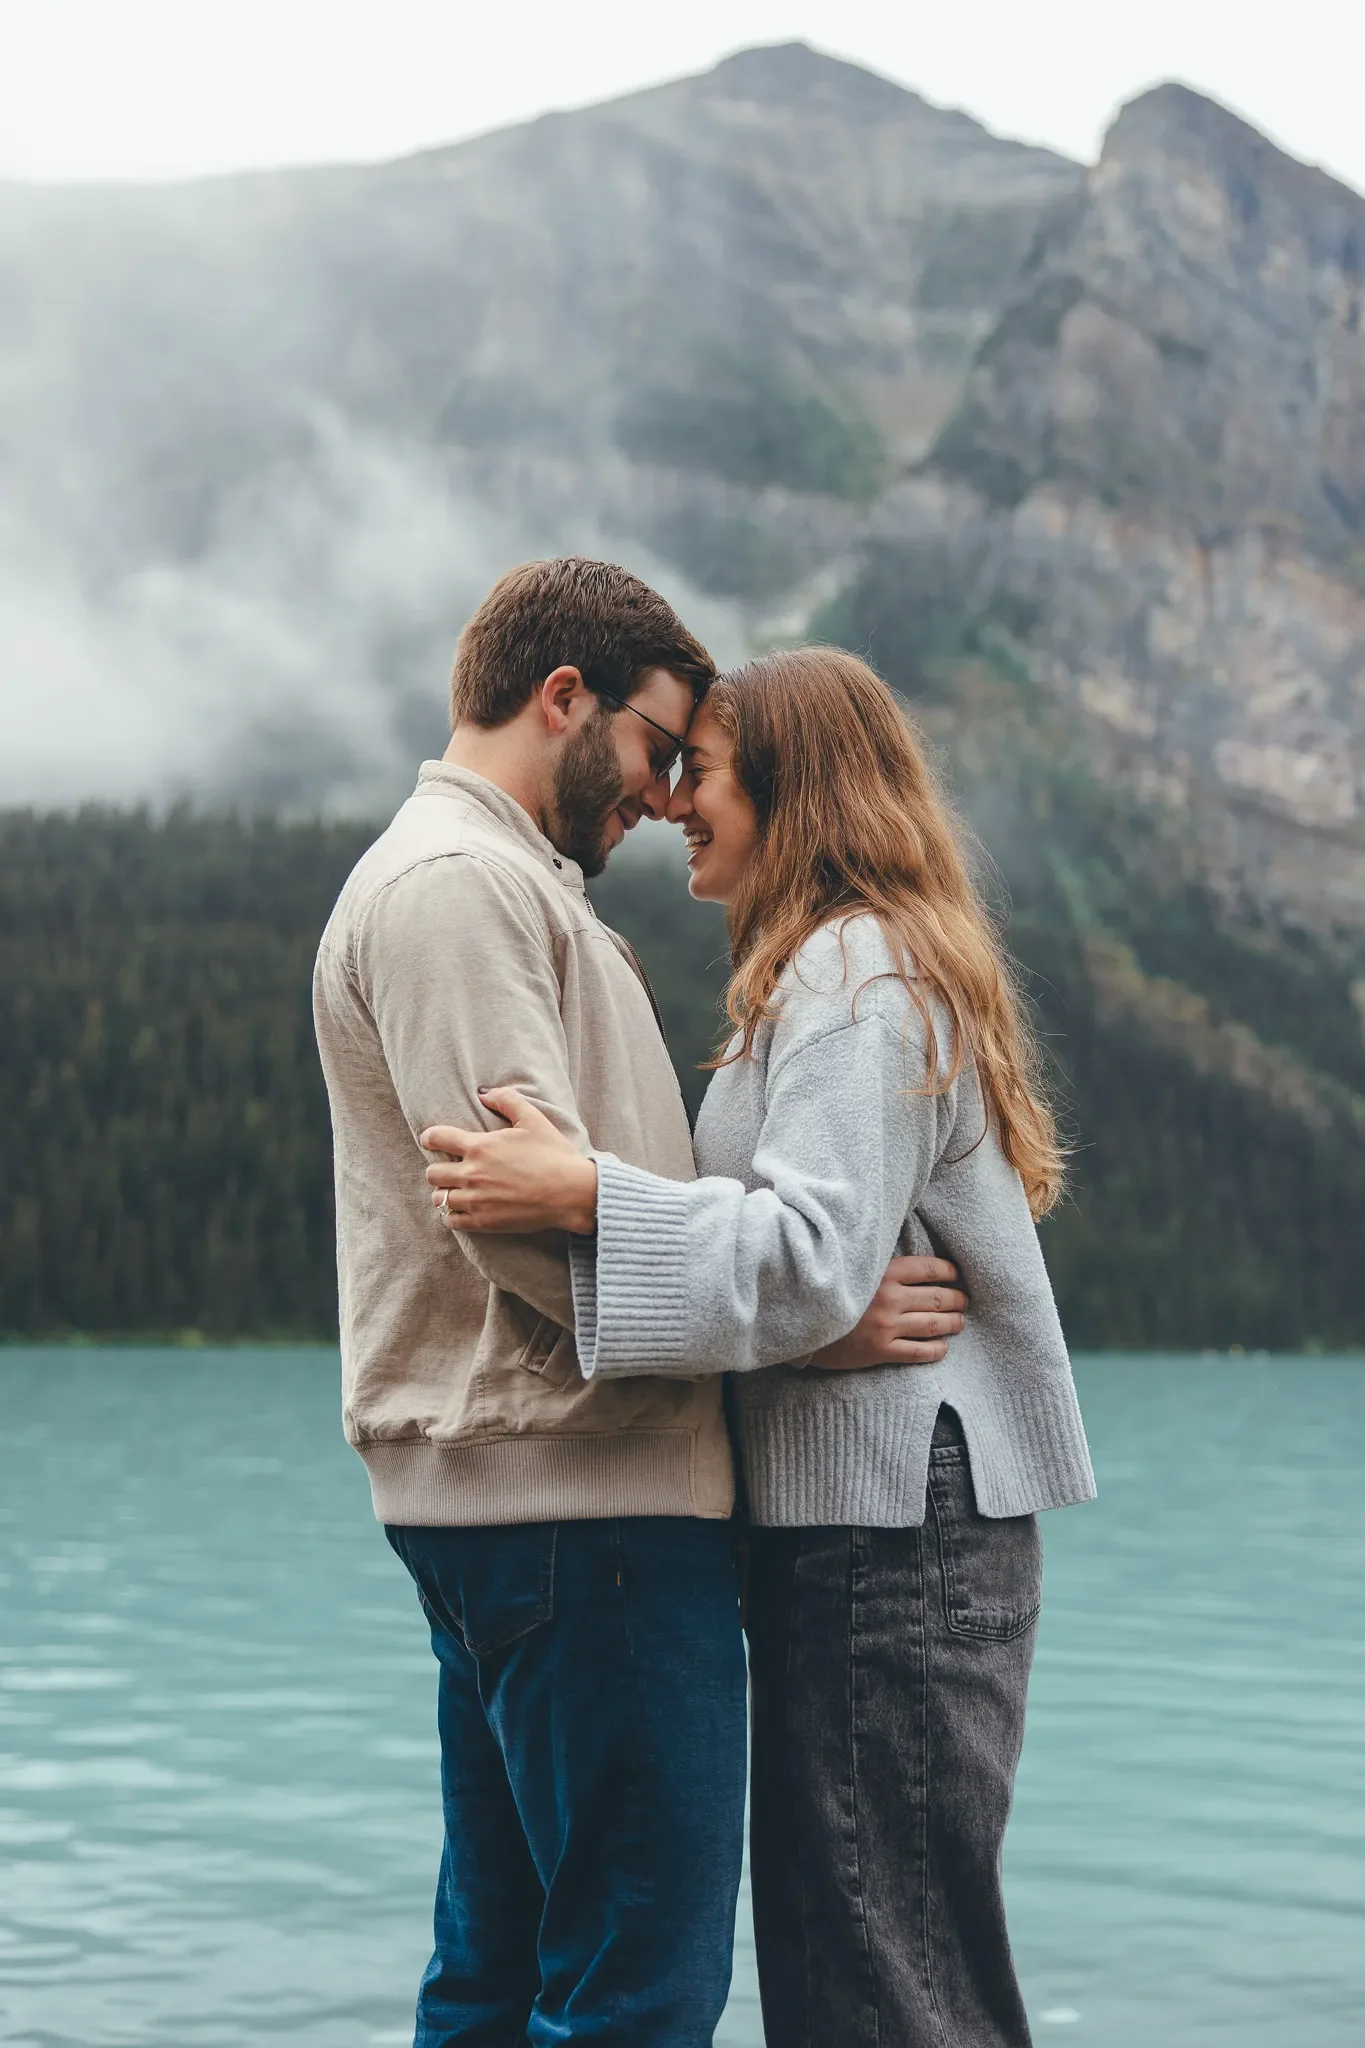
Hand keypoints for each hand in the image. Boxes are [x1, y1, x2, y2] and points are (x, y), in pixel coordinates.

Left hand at [421, 1088, 598, 1235]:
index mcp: (479, 1147)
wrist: (571, 1193)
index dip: (429, 1137)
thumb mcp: (533, 1119)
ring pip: (439, 1198)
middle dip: (438, 1169)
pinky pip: (451, 1220)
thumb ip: (507, 1100)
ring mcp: (476, 1200)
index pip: (436, 1138)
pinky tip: (463, 1209)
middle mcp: (472, 1174)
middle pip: (432, 1173)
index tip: (432, 1140)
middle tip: (450, 1168)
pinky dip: (452, 1215)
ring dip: (444, 1193)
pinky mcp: (483, 1222)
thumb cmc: (554, 1155)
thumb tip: (484, 1093)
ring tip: (456, 1190)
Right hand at [810, 1256, 965, 1370]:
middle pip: (939, 1298)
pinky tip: (942, 1347)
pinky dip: (937, 1349)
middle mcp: (890, 1298)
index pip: (930, 1268)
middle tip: (963, 1301)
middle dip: (958, 1300)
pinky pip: (920, 1352)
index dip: (950, 1272)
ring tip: (959, 1322)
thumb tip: (912, 1262)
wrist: (800, 1322)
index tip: (956, 1275)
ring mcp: (886, 1326)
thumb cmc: (830, 1291)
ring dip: (953, 1323)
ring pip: (934, 1325)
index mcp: (884, 1272)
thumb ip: (883, 1265)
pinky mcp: (880, 1351)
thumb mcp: (856, 1269)